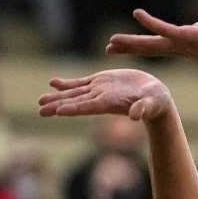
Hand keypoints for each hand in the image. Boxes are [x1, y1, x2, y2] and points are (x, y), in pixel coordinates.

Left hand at [38, 69, 172, 121]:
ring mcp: (99, 91)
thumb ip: (143, 108)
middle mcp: (101, 99)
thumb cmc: (157, 102)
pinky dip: (66, 84)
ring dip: (57, 96)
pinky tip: (53, 83)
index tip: (57, 112)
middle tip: (40, 110)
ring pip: (73, 94)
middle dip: (57, 106)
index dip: (73, 108)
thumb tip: (136, 116)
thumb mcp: (152, 103)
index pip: (88, 107)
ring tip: (41, 100)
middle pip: (75, 102)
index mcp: (110, 103)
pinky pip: (80, 83)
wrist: (156, 97)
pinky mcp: (101, 82)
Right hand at [106, 9, 197, 71]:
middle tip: (108, 48)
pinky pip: (165, 28)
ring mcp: (179, 41)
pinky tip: (137, 14)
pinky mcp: (185, 36)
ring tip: (114, 42)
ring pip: (151, 42)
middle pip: (147, 46)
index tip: (119, 48)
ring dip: (132, 42)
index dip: (136, 47)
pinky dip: (151, 22)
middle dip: (128, 47)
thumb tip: (197, 27)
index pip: (153, 46)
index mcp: (179, 47)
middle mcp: (176, 45)